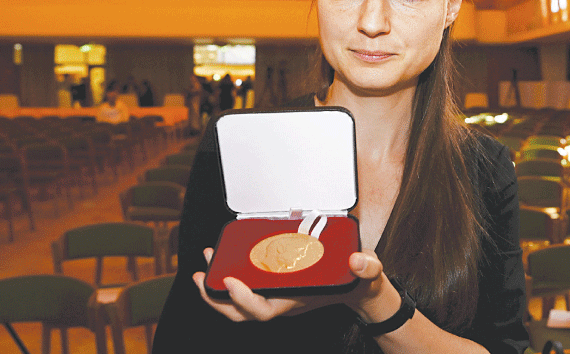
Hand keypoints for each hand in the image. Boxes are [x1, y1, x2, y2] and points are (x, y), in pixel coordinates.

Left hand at [192, 248, 393, 322]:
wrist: (358, 286)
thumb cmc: (358, 281)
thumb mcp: (368, 272)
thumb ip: (367, 267)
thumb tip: (357, 260)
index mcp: (296, 301)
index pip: (262, 311)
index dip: (242, 299)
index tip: (229, 280)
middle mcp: (282, 301)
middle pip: (240, 312)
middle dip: (216, 297)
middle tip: (202, 275)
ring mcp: (276, 293)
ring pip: (238, 301)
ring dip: (217, 286)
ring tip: (206, 264)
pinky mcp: (276, 282)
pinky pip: (246, 284)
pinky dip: (231, 273)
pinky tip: (225, 256)